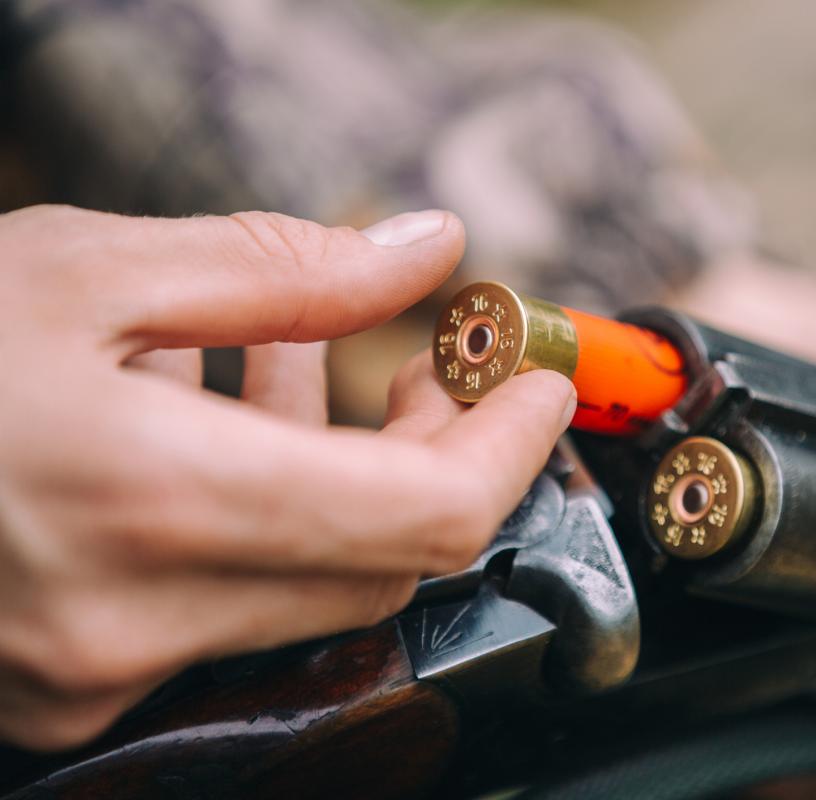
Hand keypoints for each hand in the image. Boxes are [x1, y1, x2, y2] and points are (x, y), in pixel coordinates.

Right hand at [0, 205, 575, 749]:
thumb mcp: (88, 268)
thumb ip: (284, 267)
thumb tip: (425, 246)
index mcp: (151, 503)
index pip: (426, 514)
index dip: (507, 446)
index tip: (537, 380)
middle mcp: (134, 619)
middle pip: (386, 558)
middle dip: (441, 458)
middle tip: (440, 367)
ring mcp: (100, 672)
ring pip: (315, 583)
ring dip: (352, 475)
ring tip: (323, 364)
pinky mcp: (73, 687)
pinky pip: (234, 604)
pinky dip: (272, 514)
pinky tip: (239, 415)